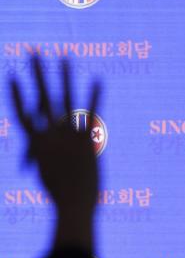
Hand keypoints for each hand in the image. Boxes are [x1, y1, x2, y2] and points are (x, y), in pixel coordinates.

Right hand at [10, 56, 100, 215]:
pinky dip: (95, 97)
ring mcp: (69, 135)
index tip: (12, 76)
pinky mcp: (87, 140)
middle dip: (38, 74)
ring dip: (66, 77)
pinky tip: (98, 79)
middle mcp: (51, 133)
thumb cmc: (60, 196)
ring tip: (65, 56)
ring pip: (66, 100)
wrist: (73, 205)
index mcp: (37, 143)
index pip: (22, 113)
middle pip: (42, 97)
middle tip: (34, 51)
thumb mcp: (48, 176)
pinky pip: (92, 114)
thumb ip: (43, 163)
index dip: (17, 95)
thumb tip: (36, 163)